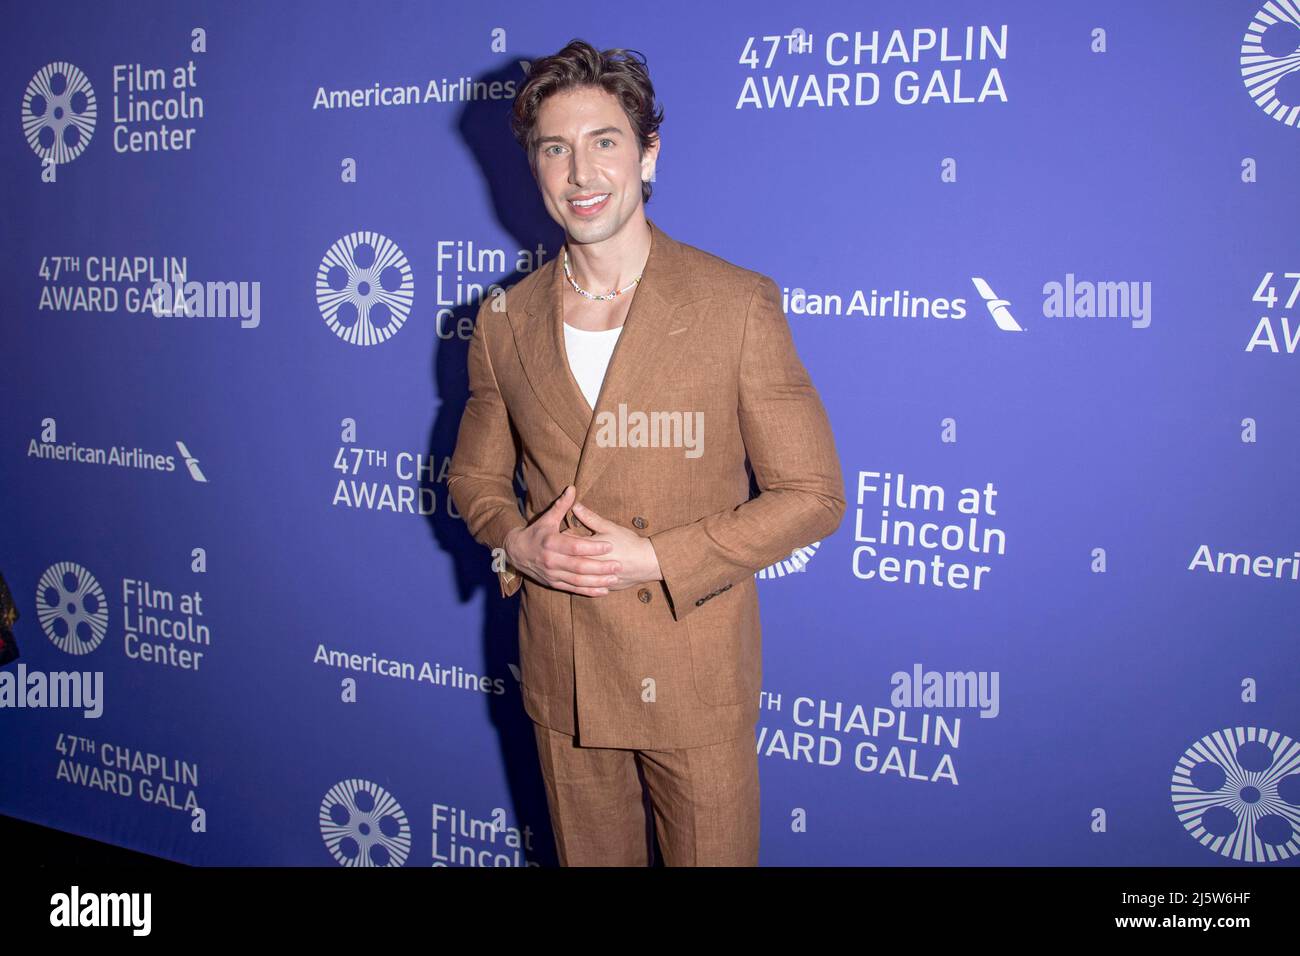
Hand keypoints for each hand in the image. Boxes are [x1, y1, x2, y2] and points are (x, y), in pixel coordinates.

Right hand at [503, 486, 621, 595]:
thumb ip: (562, 505)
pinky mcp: (553, 584)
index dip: (593, 547)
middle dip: (600, 567)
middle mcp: (551, 560)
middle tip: (618, 565)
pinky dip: (588, 591)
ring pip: (578, 581)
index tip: (610, 545)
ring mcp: (552, 574)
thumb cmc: (536, 533)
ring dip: (597, 581)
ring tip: (614, 579)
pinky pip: (573, 589)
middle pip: (579, 566)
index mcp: (551, 542)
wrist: (516, 553)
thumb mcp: (547, 519)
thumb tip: (572, 488)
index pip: (575, 546)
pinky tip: (603, 591)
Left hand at [570, 500, 662, 590]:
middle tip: (565, 546)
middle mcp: (589, 566)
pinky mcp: (601, 587)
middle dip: (565, 552)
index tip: (566, 531)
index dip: (565, 536)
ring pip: (576, 575)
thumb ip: (590, 518)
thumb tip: (575, 506)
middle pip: (569, 559)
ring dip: (573, 567)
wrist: (647, 563)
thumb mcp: (609, 527)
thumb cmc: (629, 543)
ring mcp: (595, 580)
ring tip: (575, 558)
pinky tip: (584, 574)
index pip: (567, 542)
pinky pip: (587, 586)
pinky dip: (583, 580)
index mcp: (588, 550)